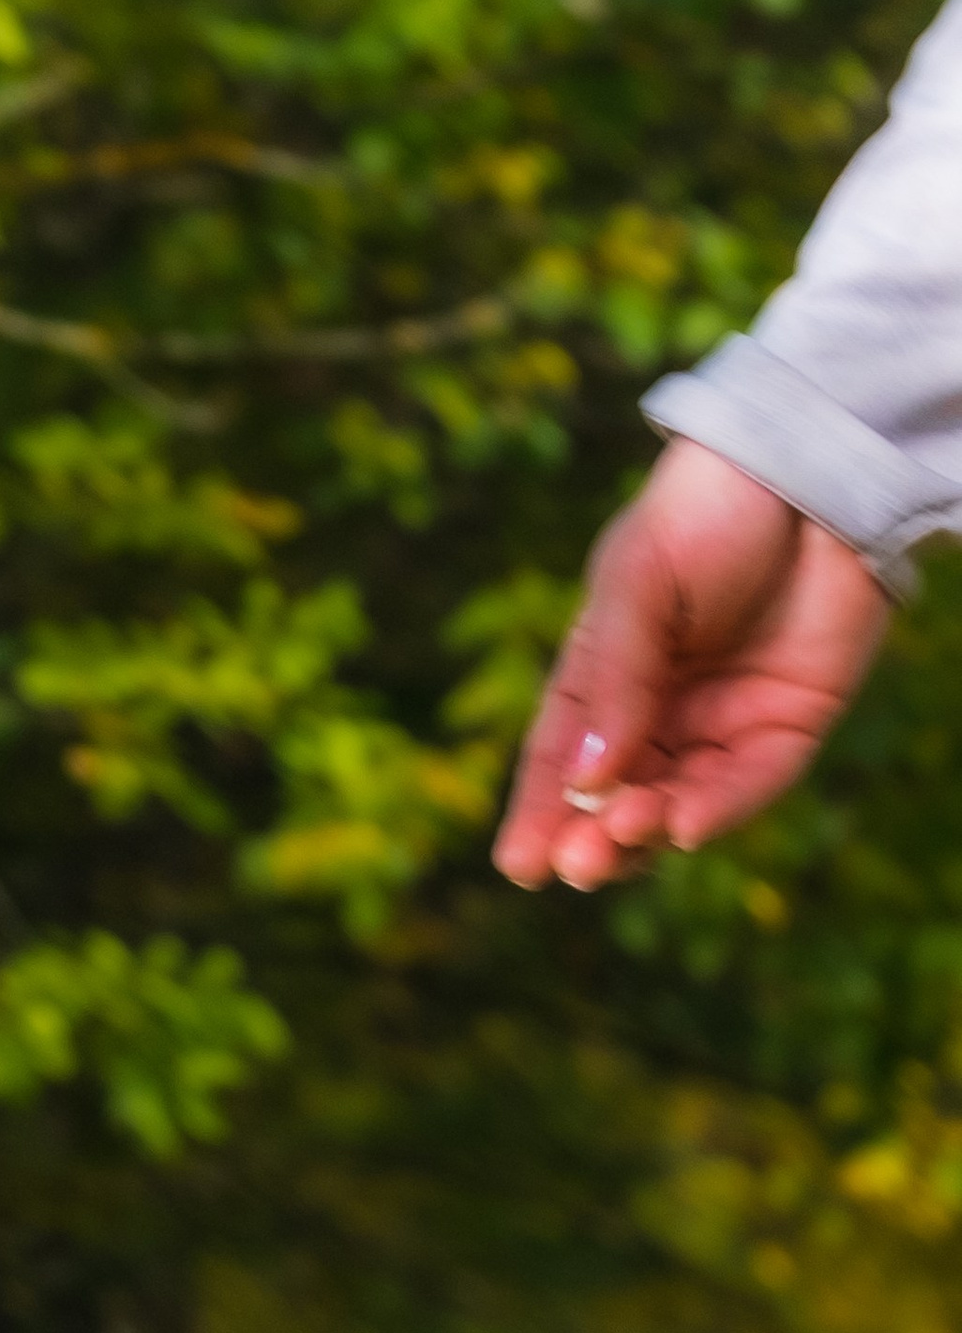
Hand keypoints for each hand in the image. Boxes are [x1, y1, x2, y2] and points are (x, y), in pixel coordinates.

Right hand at [493, 437, 890, 889]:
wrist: (811, 467)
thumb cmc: (706, 510)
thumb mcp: (637, 582)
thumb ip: (614, 678)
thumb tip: (588, 779)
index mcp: (606, 676)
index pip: (562, 760)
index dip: (540, 814)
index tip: (521, 865)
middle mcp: (661, 711)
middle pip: (617, 798)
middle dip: (593, 838)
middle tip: (576, 863)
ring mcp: (724, 722)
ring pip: (677, 802)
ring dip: (647, 831)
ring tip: (623, 834)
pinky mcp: (789, 725)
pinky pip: (748, 784)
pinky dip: (714, 811)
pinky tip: (681, 826)